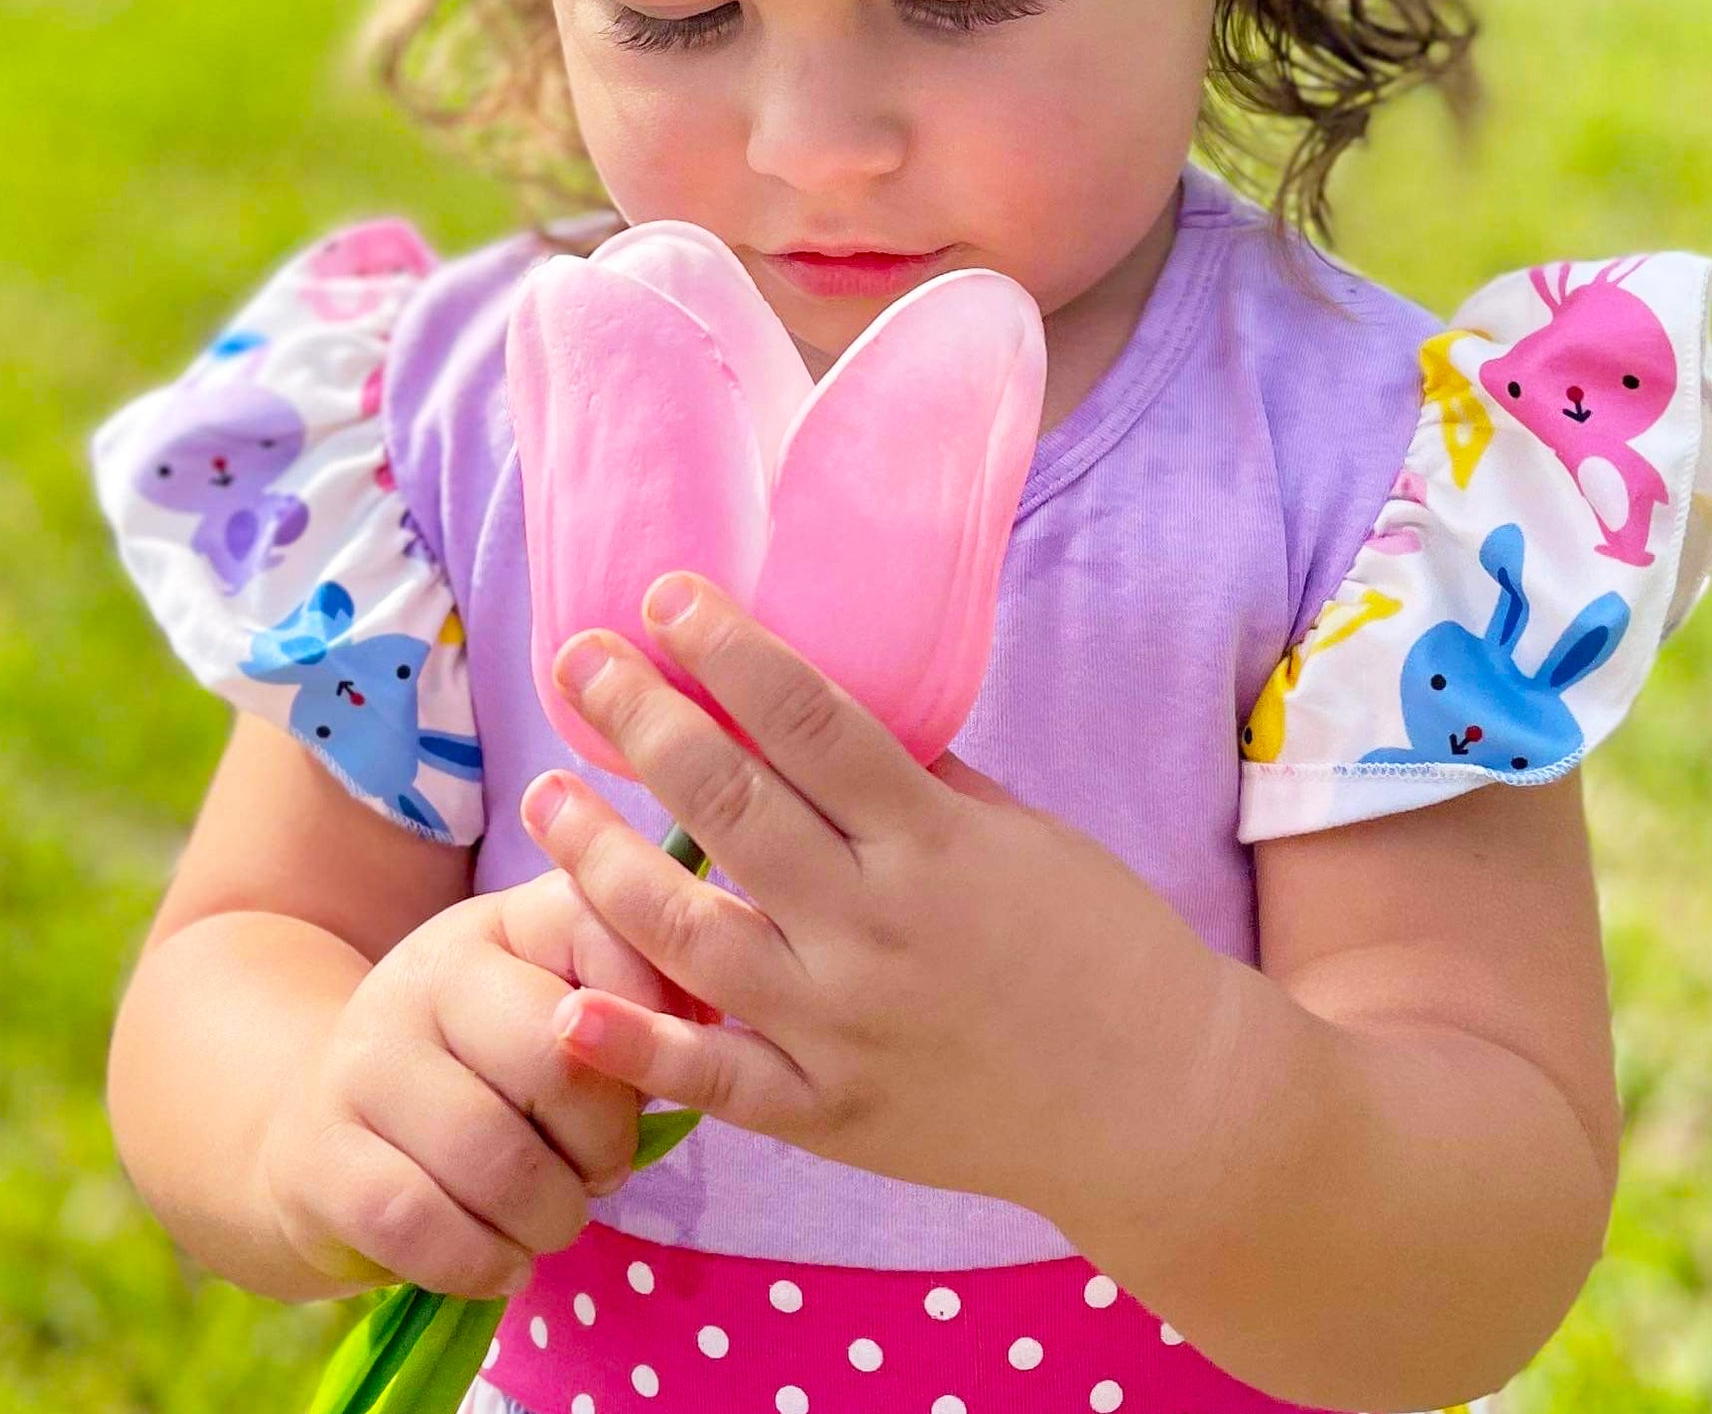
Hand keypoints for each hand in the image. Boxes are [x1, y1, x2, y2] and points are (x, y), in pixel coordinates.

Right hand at [253, 872, 683, 1301]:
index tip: (652, 1070)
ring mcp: (365, 1060)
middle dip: (604, 1146)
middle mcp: (428, 970)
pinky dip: (483, 1263)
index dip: (651, 1019)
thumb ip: (629, 990)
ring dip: (550, 1219)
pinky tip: (501, 1262)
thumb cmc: (475, 1068)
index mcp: (501, 922)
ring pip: (494, 1159)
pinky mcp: (323, 1155)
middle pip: (557, 1061)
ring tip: (552, 1219)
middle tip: (602, 1172)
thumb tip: (705, 1012)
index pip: (601, 931)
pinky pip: (423, 1226)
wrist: (315, 1119)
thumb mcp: (545, 1003)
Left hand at [522, 577, 1227, 1222]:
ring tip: (544, 795)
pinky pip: (716, 1082)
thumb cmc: (1104, 945)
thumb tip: (822, 704)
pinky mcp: (830, 1115)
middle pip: (733, 806)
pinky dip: (638, 1046)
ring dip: (604, 858)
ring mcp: (845, 1028)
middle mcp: (877, 927)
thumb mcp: (1022, 833)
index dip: (727, 650)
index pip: (808, 721)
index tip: (662, 596)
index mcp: (933, 841)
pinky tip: (568, 1000)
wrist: (1168, 1107)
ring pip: (694, 934)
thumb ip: (920, 779)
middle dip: (642, 721)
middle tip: (575, 661)